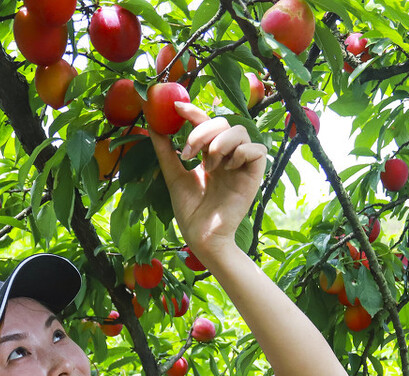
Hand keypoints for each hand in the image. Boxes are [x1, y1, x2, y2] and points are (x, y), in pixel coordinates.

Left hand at [149, 102, 267, 254]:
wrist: (202, 236)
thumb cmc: (190, 211)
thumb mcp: (173, 176)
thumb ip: (165, 151)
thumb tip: (152, 125)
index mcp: (210, 155)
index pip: (206, 123)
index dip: (193, 111)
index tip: (175, 107)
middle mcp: (227, 156)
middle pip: (223, 122)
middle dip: (202, 130)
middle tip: (188, 151)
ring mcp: (241, 165)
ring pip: (240, 131)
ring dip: (219, 143)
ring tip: (209, 166)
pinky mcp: (254, 176)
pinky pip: (256, 150)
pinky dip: (241, 153)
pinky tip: (228, 168)